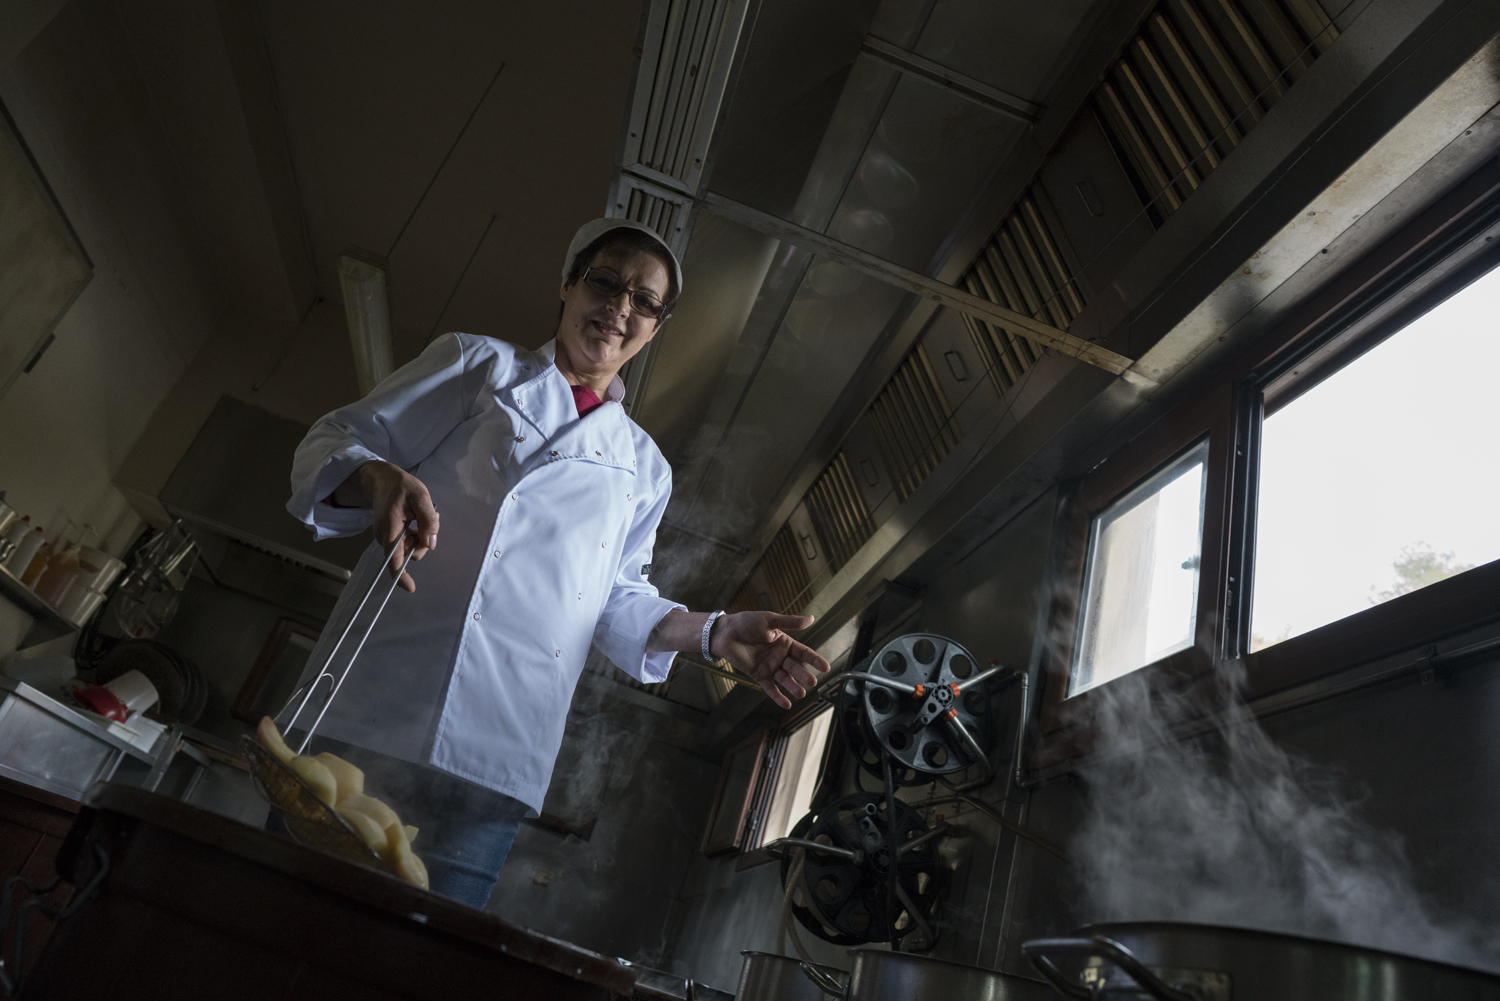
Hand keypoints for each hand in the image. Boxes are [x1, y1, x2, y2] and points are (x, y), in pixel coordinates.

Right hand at [335, 460, 438, 592]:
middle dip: (423, 542)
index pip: (393, 559)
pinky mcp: (391, 535)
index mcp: (389, 529)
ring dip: (421, 536)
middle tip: (430, 519)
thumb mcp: (421, 497)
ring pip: (410, 547)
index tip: (411, 588)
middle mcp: (385, 537)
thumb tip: (431, 544)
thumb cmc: (401, 486)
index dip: (401, 576)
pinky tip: (417, 519)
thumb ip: (428, 521)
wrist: (382, 479)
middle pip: (408, 554)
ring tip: (422, 515)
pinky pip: (407, 542)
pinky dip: (416, 534)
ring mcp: (387, 537)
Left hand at [711, 612, 829, 709]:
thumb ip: (790, 623)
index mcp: (785, 643)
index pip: (803, 653)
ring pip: (784, 679)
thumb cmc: (747, 622)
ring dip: (793, 686)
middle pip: (795, 667)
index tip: (825, 667)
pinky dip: (777, 696)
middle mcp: (779, 656)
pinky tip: (786, 704)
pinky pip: (769, 687)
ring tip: (801, 693)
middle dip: (804, 675)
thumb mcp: (770, 620)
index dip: (814, 660)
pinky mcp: (758, 675)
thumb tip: (811, 619)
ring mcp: (769, 667)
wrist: (725, 632)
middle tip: (812, 682)